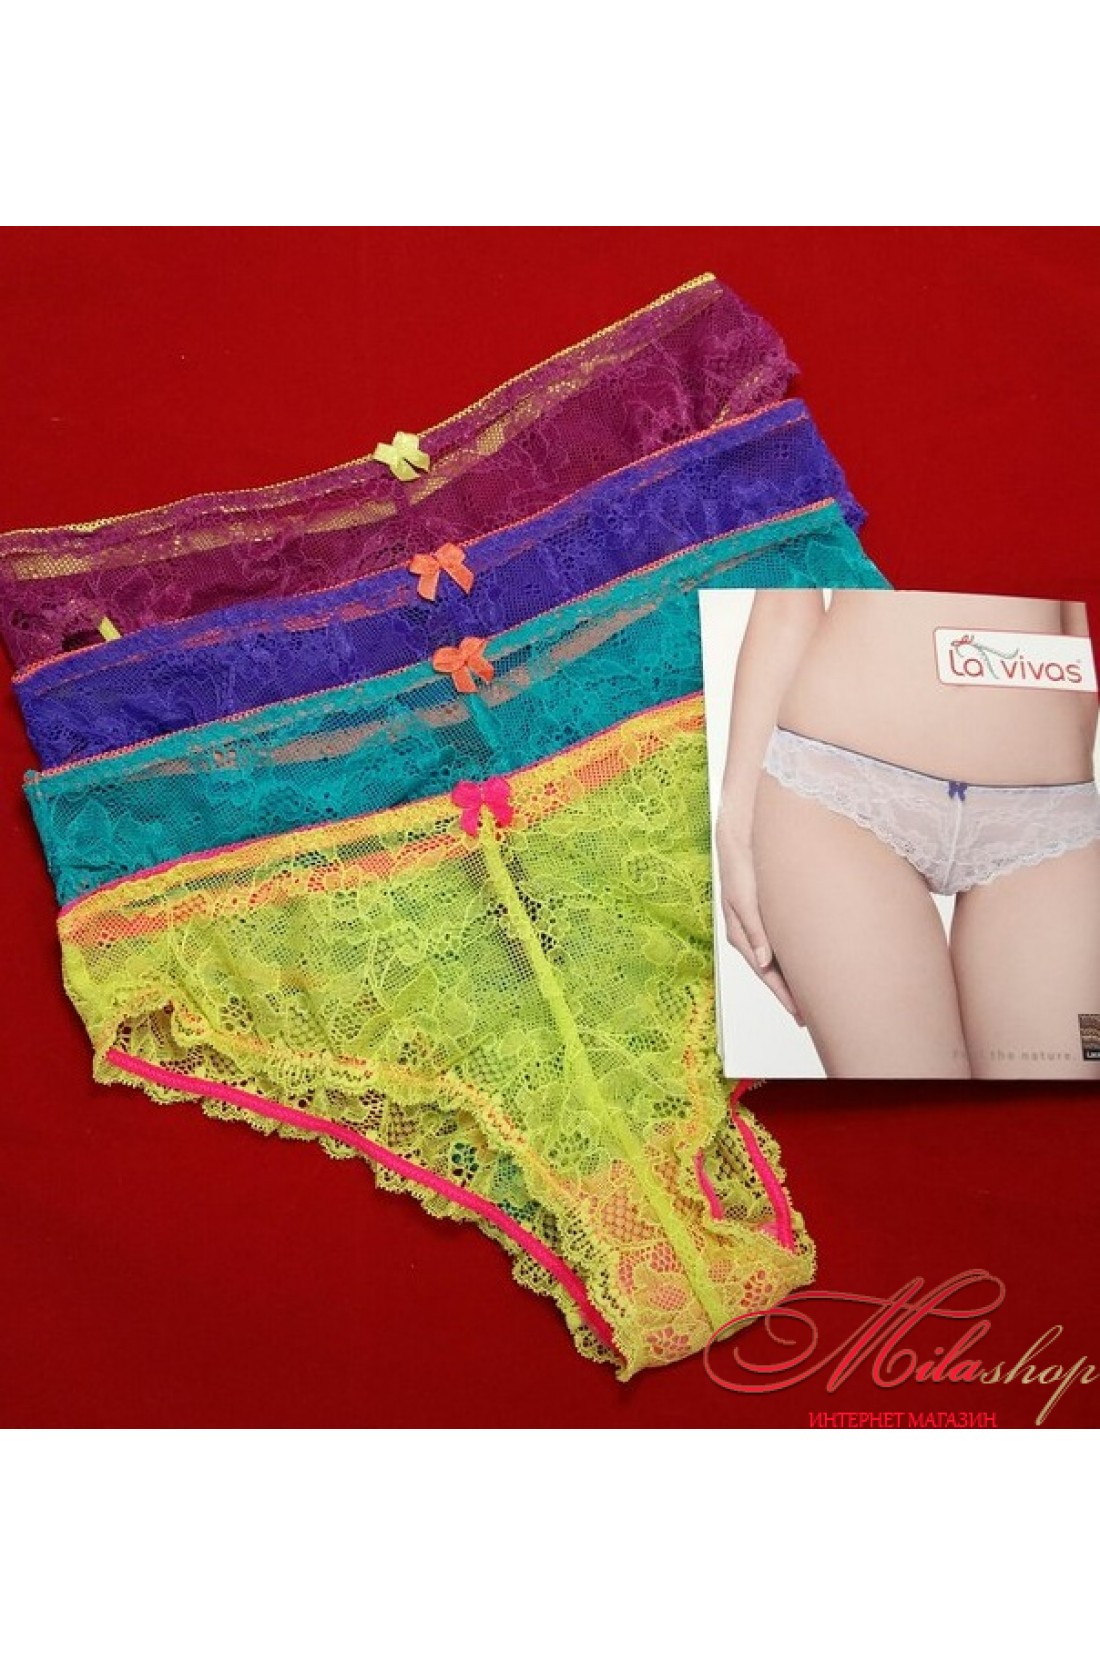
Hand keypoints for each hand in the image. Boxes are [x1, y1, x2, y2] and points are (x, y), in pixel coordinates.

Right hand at [714, 812, 804, 1024]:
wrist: (743, 826)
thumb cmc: (740, 856)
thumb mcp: (743, 891)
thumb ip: (753, 926)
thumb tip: (765, 961)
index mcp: (741, 931)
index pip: (765, 972)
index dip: (783, 994)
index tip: (802, 1014)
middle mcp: (750, 931)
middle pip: (771, 971)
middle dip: (789, 993)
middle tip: (811, 1016)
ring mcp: (758, 922)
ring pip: (777, 958)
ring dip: (792, 977)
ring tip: (813, 997)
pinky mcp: (767, 910)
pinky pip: (781, 940)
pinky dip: (793, 956)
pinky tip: (807, 962)